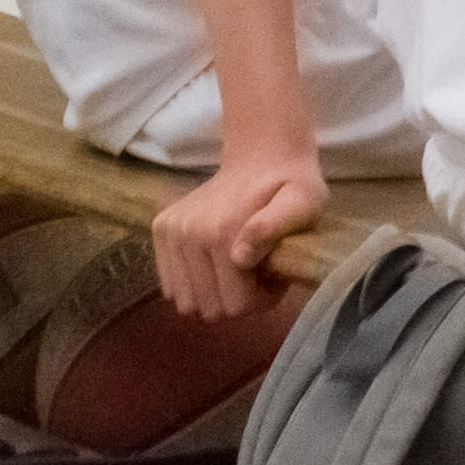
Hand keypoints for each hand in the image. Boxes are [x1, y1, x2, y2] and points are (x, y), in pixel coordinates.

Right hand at [151, 144, 325, 320]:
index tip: (273, 276)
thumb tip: (239, 257)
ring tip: (238, 267)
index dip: (262, 298)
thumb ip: (275, 227)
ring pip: (187, 303)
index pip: (237, 306)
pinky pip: (170, 287)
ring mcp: (171, 231)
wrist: (262, 155)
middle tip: (257, 272)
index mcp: (223, 231)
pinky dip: (194, 283)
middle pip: (211, 309)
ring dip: (215, 294)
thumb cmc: (291, 185)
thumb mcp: (303, 201)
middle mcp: (189, 233)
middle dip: (238, 299)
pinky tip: (217, 261)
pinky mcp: (161, 229)